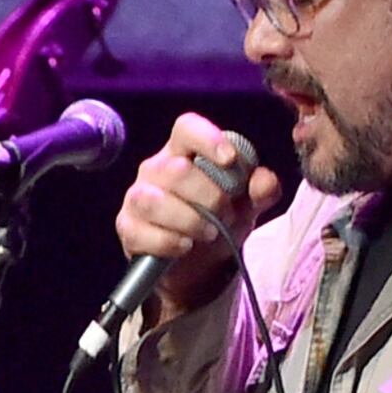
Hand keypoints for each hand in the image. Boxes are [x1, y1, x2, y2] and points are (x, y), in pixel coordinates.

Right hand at [113, 113, 280, 320]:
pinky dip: (168, 242)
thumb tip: (264, 181)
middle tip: (226, 216)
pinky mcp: (127, 226)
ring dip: (189, 220)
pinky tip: (184, 247)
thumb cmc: (218, 220)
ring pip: (155, 201)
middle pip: (176, 170)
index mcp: (185, 152)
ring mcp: (137, 197)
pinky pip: (142, 231)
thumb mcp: (248, 205)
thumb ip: (262, 190)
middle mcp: (156, 168)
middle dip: (209, 197)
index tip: (230, 160)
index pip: (187, 128)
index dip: (208, 139)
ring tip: (208, 233)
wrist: (197, 264)